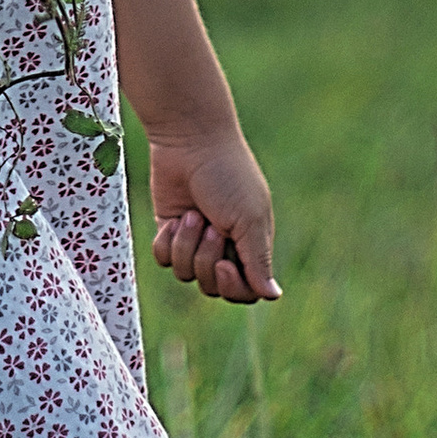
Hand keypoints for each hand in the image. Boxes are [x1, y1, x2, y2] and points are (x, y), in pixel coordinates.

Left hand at [150, 127, 280, 304]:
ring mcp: (195, 240)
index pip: (245, 291)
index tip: (226, 264)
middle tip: (210, 227)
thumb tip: (273, 296)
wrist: (191, 141)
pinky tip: (174, 219)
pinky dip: (167, 242)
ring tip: (193, 215)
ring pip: (185, 274)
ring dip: (187, 245)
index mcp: (250, 245)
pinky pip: (164, 260)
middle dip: (207, 260)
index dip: (233, 288)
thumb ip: (258, 261)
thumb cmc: (228, 175)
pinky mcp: (170, 231)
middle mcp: (224, 247)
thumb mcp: (249, 219)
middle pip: (213, 287)